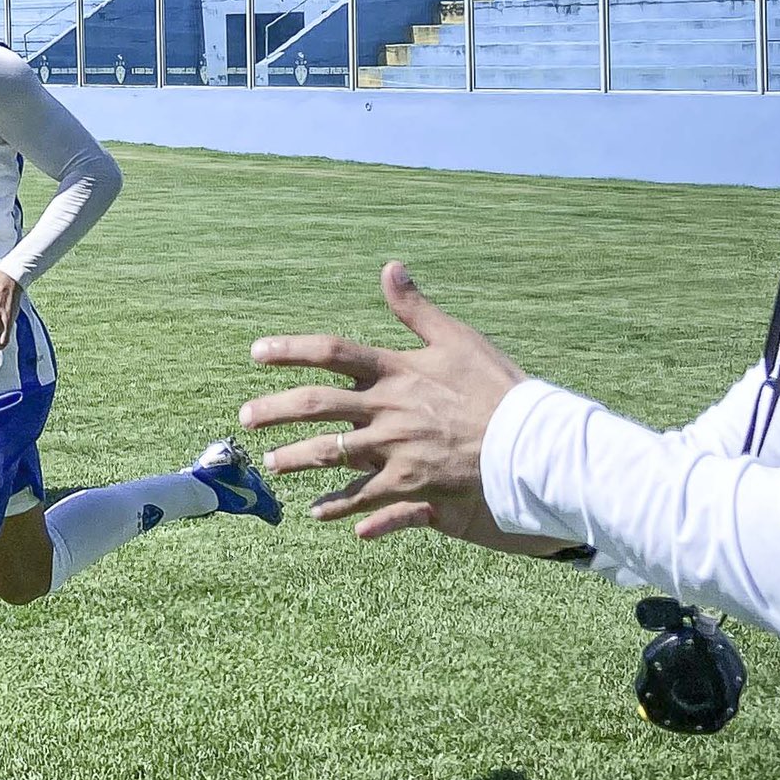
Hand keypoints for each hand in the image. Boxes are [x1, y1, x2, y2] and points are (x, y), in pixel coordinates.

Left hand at [240, 262, 568, 550]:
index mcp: (397, 371)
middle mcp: (389, 410)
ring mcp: (398, 451)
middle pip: (318, 407)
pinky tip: (319, 513)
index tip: (256, 353)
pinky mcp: (413, 486)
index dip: (290, 350)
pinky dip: (342, 507)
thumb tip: (390, 267)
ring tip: (273, 465)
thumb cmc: (498, 387)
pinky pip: (367, 499)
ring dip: (298, 459)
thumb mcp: (458, 338)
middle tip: (245, 418)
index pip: (332, 353)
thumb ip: (416, 308)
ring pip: (333, 454)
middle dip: (276, 411)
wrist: (533, 442)